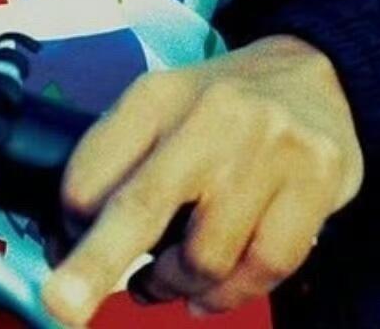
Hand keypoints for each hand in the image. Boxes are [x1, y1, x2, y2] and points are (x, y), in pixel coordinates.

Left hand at [42, 36, 362, 324]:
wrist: (315, 74)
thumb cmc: (222, 109)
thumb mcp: (162, 113)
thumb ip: (120, 169)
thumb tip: (68, 243)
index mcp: (158, 95)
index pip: (92, 172)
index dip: (71, 225)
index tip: (66, 246)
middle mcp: (211, 114)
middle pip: (142, 205)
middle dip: (95, 263)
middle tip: (63, 305)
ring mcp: (267, 146)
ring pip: (205, 256)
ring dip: (178, 285)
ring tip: (175, 279)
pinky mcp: (316, 178)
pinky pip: (263, 268)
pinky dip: (231, 293)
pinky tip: (216, 288)